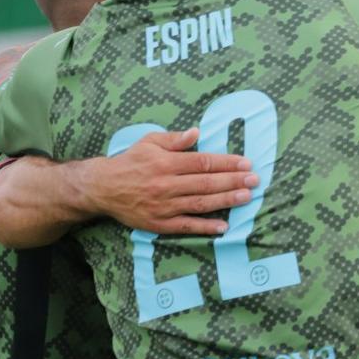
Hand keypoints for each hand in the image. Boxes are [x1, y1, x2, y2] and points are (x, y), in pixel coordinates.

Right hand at [83, 129, 258, 235]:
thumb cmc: (130, 161)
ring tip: (247, 197)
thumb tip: (197, 132)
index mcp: (166, 162)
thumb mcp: (149, 142)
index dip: (226, 163)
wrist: (103, 188)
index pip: (203, 163)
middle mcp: (167, 184)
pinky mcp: (159, 224)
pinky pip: (186, 226)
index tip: (246, 163)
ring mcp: (164, 206)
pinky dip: (206, 227)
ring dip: (226, 201)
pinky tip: (224, 226)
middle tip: (255, 180)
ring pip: (200, 204)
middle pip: (206, 183)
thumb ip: (175, 139)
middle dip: (233, 181)